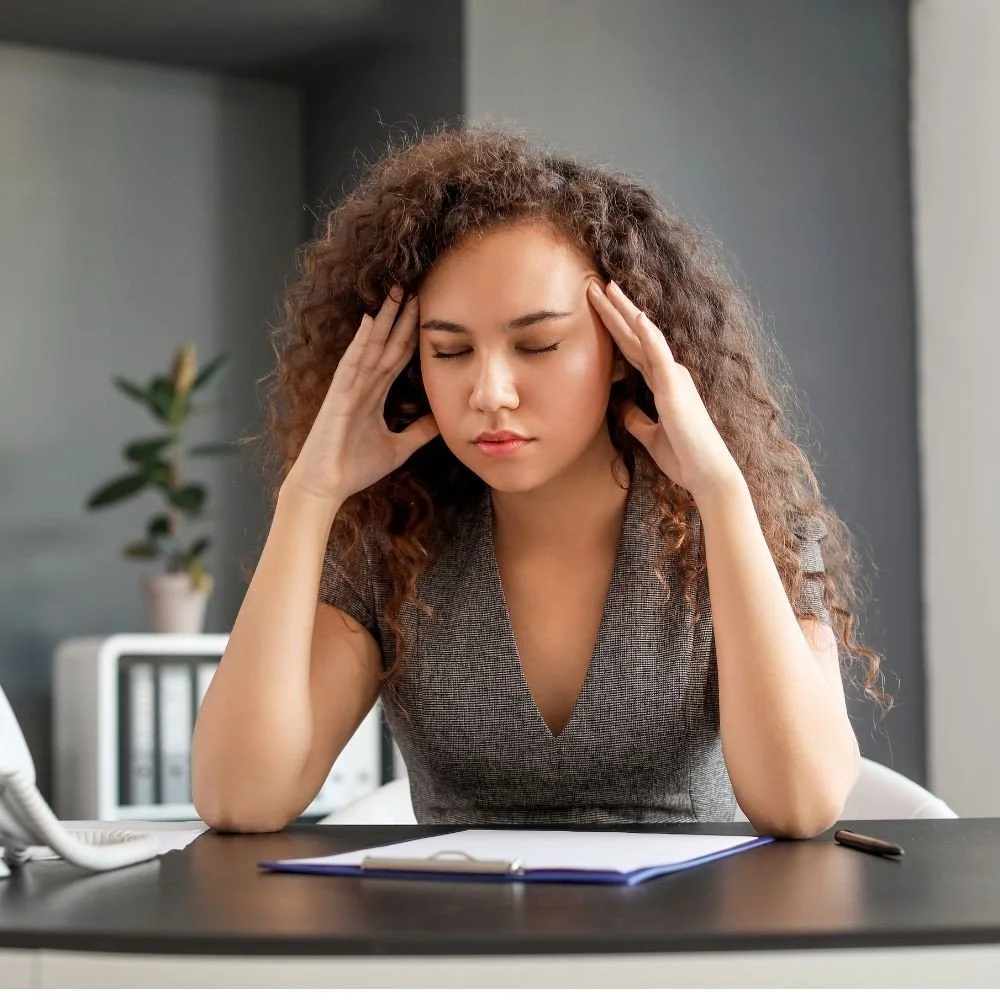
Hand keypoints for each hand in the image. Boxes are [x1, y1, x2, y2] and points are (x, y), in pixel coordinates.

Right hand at [283, 285, 439, 503]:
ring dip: (384, 320)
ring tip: (396, 293)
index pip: (397, 358)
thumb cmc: (354, 468)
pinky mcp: (338, 396)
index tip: (426, 313)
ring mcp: (349, 388)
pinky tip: (370, 321)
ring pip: (370, 346)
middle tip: (415, 290)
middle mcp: (362, 386)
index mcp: (374, 395)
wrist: (326, 486)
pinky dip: (360, 342)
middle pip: (386, 345)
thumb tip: (443, 420)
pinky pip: (351, 364)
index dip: (412, 335)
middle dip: (401, 319)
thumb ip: (419, 432)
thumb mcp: (399, 448)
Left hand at [587, 278, 743, 504]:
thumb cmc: (683, 456)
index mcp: (661, 382)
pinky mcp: (675, 387)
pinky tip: (637, 316)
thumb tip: (621, 408)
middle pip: (634, 335)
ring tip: (608, 288)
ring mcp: (672, 376)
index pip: (631, 349)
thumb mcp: (649, 436)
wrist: (706, 473)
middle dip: (614, 310)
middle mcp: (668, 373)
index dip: (614, 327)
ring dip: (626, 311)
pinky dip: (649, 336)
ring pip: (645, 336)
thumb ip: (636, 419)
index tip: (597, 307)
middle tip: (594, 286)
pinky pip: (660, 356)